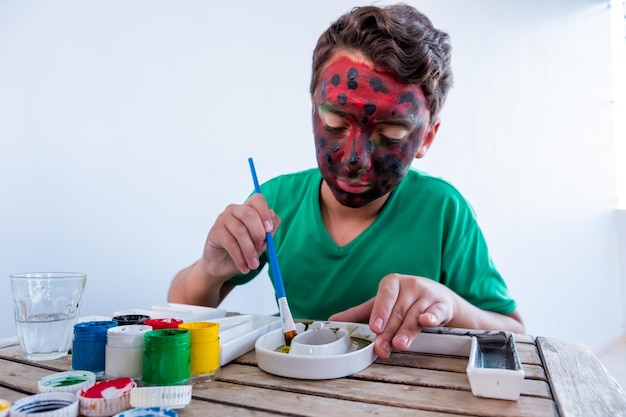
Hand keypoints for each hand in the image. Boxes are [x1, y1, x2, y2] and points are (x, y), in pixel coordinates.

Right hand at [202, 193, 280, 278]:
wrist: (222, 264)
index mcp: (249, 208)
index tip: (269, 229)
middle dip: (258, 233)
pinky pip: (230, 243)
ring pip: (240, 231)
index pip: (258, 200)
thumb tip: (272, 223)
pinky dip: (240, 258)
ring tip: (253, 265)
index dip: (265, 212)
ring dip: (250, 251)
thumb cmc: (244, 249)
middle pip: (249, 213)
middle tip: (262, 248)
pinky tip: (244, 267)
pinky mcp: (215, 231)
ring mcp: (223, 219)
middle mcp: (235, 210)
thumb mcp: (261, 241)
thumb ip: (269, 232)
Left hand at [329, 273, 454, 358]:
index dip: (380, 311)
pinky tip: (426, 321)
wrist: (438, 298)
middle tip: (382, 347)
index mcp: (392, 283)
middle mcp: (410, 286)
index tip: (375, 327)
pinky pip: (436, 311)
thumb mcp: (382, 304)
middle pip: (398, 312)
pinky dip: (431, 317)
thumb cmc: (405, 300)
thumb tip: (333, 321)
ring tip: (399, 345)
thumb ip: (359, 313)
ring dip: (407, 331)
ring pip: (415, 315)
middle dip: (389, 332)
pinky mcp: (441, 305)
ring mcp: (427, 295)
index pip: (385, 295)